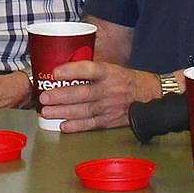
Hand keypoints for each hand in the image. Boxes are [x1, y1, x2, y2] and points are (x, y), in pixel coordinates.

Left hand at [36, 60, 157, 131]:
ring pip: (84, 110)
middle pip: (83, 93)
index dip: (72, 70)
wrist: (150, 95)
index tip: (55, 72)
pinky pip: (91, 124)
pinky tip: (63, 126)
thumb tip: (63, 66)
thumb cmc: (126, 79)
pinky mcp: (111, 120)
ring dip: (64, 112)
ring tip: (47, 112)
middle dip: (61, 96)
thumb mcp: (112, 67)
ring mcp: (110, 106)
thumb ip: (90, 69)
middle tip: (44, 97)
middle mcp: (110, 89)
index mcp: (109, 73)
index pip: (89, 69)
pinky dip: (76, 126)